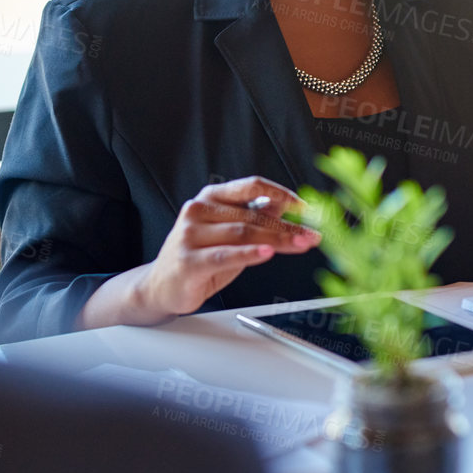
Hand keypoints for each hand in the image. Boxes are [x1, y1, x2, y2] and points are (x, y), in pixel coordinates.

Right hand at [78, 177, 319, 329]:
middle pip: (252, 215)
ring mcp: (190, 235)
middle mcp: (198, 210)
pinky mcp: (188, 260)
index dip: (281, 193)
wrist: (160, 286)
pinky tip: (267, 253)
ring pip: (243, 233)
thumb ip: (254, 219)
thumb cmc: (198, 258)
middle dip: (288, 226)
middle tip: (313, 234)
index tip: (307, 207)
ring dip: (278, 240)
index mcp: (211, 198)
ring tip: (301, 245)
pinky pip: (224, 255)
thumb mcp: (229, 234)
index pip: (250, 186)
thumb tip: (285, 207)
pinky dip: (249, 254)